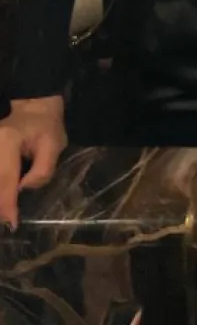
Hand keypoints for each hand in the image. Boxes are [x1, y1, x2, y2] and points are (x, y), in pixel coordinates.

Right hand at [0, 95, 66, 228]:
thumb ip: (42, 170)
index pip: (5, 178)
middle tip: (7, 224)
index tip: (12, 223)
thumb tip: (24, 190)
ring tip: (7, 214)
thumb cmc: (45, 126)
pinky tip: (4, 203)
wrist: (31, 108)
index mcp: (7, 140)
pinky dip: (0, 190)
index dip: (6, 204)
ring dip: (0, 198)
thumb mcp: (54, 144)